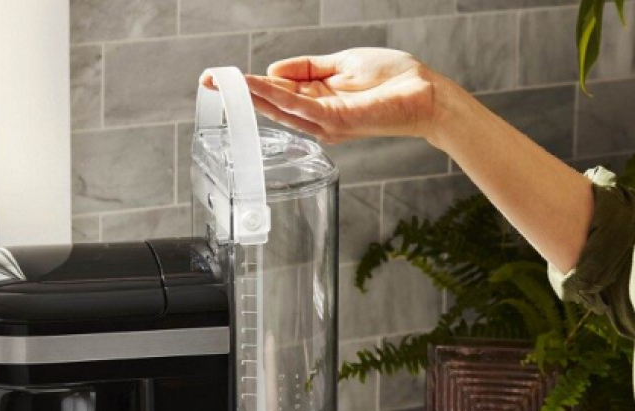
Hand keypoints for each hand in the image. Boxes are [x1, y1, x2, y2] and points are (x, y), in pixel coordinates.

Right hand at [204, 48, 452, 143]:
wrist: (425, 95)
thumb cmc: (393, 80)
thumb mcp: (341, 64)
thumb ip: (307, 68)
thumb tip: (273, 70)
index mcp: (318, 101)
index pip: (278, 94)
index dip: (250, 85)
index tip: (223, 77)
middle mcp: (317, 117)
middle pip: (271, 105)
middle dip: (240, 93)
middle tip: (209, 81)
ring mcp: (324, 122)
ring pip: (278, 107)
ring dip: (250, 94)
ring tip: (224, 82)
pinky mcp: (335, 120)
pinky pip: (297, 106)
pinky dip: (273, 95)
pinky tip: (254, 84)